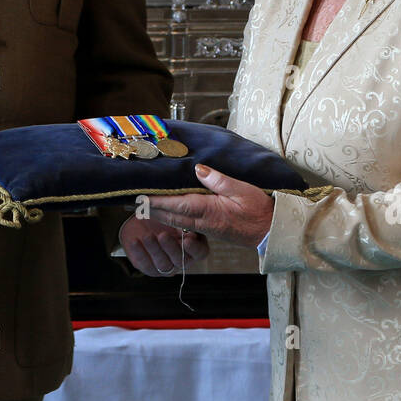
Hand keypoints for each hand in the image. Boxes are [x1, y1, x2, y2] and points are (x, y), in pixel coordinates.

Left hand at [119, 215, 209, 276]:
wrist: (143, 222)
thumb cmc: (164, 217)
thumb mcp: (174, 215)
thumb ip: (182, 219)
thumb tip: (187, 220)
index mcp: (194, 247)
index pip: (200, 252)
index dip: (194, 248)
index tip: (187, 240)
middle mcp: (182, 259)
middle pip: (181, 260)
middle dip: (171, 247)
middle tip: (162, 235)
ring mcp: (167, 266)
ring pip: (164, 264)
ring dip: (155, 250)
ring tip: (147, 236)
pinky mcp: (150, 268)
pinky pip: (146, 265)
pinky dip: (140, 253)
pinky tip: (135, 241)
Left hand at [148, 165, 274, 248]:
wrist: (270, 232)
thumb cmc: (258, 210)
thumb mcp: (241, 189)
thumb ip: (218, 179)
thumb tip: (198, 169)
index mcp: (208, 211)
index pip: (175, 205)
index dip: (154, 201)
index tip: (138, 196)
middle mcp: (201, 221)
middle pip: (168, 215)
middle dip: (148, 208)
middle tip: (130, 199)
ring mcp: (203, 226)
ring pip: (173, 220)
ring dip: (156, 213)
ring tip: (141, 203)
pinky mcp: (207, 228)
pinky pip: (182, 222)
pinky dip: (169, 215)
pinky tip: (164, 209)